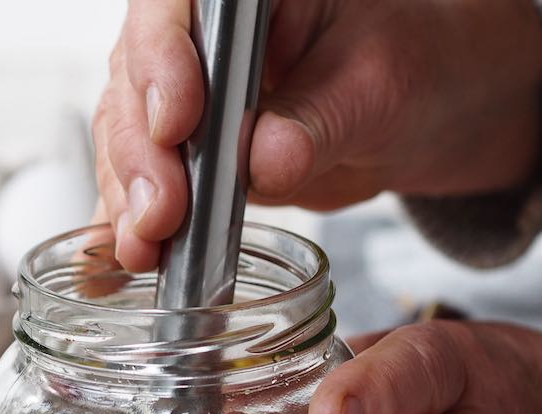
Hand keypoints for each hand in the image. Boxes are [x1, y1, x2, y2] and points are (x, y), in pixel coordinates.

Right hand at [94, 0, 541, 269]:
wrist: (417, 112)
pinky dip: (131, 222)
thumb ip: (321, 121)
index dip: (163, 59)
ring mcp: (184, 88)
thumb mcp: (379, 86)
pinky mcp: (184, 148)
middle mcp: (201, 28)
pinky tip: (124, 261)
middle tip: (163, 211)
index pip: (178, 6)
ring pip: (128, 133)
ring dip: (131, 196)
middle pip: (137, 76)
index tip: (176, 123)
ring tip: (145, 247)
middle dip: (143, 152)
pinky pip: (140, 179)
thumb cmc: (408, 66)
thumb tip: (264, 160)